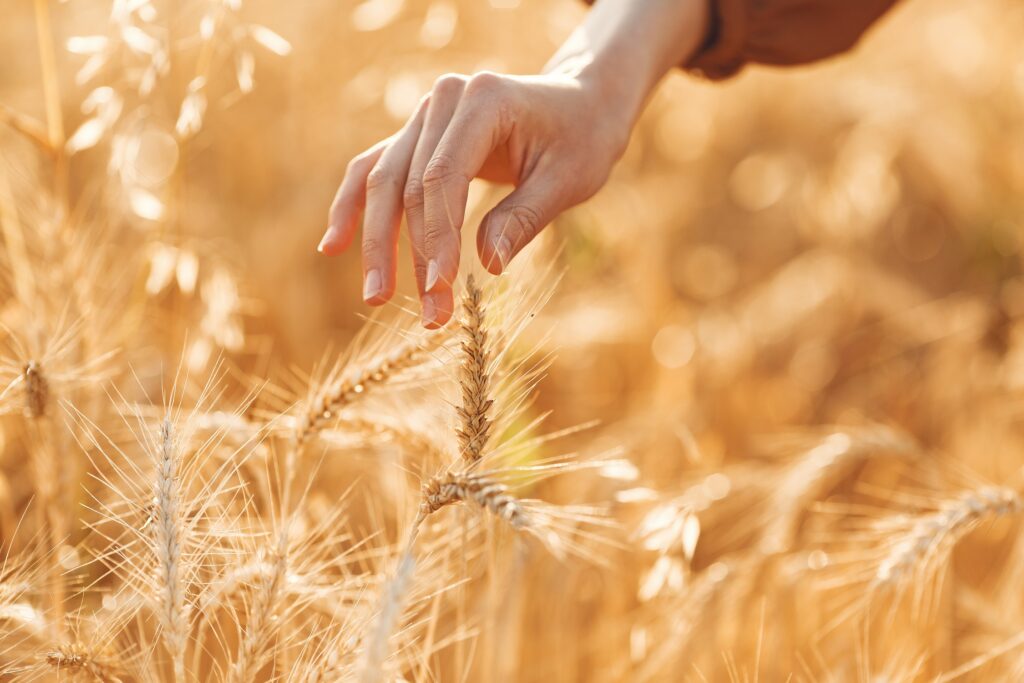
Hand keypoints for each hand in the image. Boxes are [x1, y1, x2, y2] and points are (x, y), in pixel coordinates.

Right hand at [318, 70, 629, 327]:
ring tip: (376, 298)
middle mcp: (443, 101)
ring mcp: (424, 117)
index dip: (437, 236)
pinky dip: (352, 207)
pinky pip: (375, 171)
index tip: (442, 288)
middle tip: (427, 314)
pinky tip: (333, 246)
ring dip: (379, 245)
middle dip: (412, 254)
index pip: (443, 175)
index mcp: (482, 100)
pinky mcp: (417, 138)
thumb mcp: (567, 180)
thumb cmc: (581, 139)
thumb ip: (524, 218)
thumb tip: (487, 265)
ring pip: (385, 184)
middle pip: (407, 184)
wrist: (580, 104)